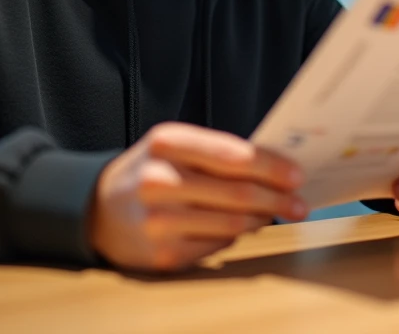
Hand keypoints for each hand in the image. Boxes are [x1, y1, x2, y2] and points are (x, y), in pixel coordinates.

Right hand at [90, 122, 307, 271]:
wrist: (97, 209)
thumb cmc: (149, 170)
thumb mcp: (173, 145)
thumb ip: (216, 151)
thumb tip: (275, 167)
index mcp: (166, 143)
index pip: (232, 155)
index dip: (271, 166)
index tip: (297, 173)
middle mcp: (159, 180)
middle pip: (238, 192)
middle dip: (277, 198)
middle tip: (300, 202)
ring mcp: (159, 221)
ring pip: (233, 223)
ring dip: (262, 219)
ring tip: (275, 213)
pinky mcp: (163, 255)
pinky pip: (217, 246)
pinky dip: (236, 236)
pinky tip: (242, 227)